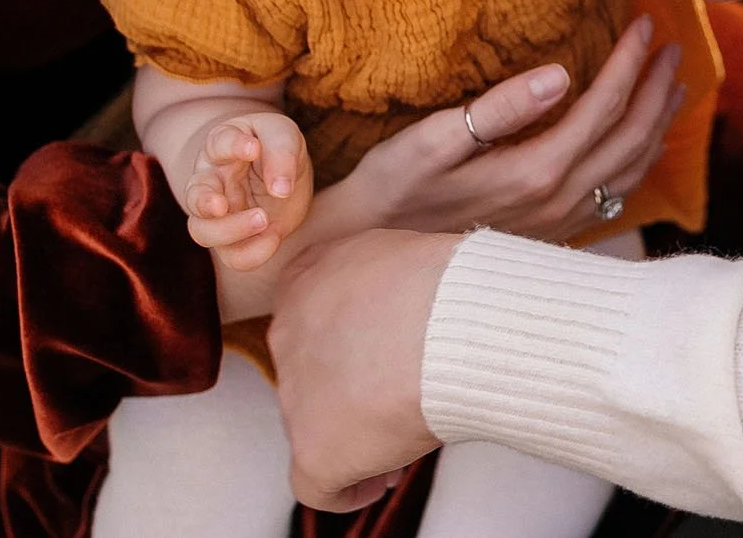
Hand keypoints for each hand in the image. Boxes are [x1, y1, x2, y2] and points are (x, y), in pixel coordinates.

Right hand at [185, 111, 312, 270]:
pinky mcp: (234, 240)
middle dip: (205, 203)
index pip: (218, 142)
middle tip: (223, 205)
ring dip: (230, 231)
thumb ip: (281, 153)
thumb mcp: (284, 136)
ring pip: (203, 232)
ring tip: (264, 219)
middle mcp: (211, 181)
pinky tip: (275, 237)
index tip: (253, 148)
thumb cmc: (275, 147)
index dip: (232, 145)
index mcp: (222, 146)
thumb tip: (281, 189)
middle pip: (195, 196)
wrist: (281, 174)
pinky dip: (253, 253)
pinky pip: (233, 256)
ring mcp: (218, 215)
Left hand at [271, 227, 460, 509]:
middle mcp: (286, 333)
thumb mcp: (399, 255)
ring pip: (316, 426)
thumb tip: (398, 309)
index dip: (346, 345)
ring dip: (355, 434)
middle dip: (349, 391)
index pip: (312, 318)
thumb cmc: (448, 285)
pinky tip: (378, 482)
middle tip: (394, 400)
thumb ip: (377, 281)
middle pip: (311, 373)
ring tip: (404, 439)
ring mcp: (295, 395)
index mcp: (305, 279)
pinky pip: (316, 485)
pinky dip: (347, 488)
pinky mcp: (313, 449)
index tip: (379, 359)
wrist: (455, 327)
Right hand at [325, 12, 686, 245]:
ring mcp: (558, 224)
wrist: (371, 251)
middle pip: (630, 139)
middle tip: (673, 47)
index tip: (646, 26)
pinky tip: (643, 141)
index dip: (630, 63)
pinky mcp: (551, 234)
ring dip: (657, 124)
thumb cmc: (394, 186)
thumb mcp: (432, 140)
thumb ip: (499, 110)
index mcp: (535, 173)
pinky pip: (615, 193)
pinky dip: (640, 159)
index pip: (604, 108)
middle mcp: (558, 203)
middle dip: (656, 88)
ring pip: (630, 171)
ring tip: (674, 86)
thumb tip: (559, 75)